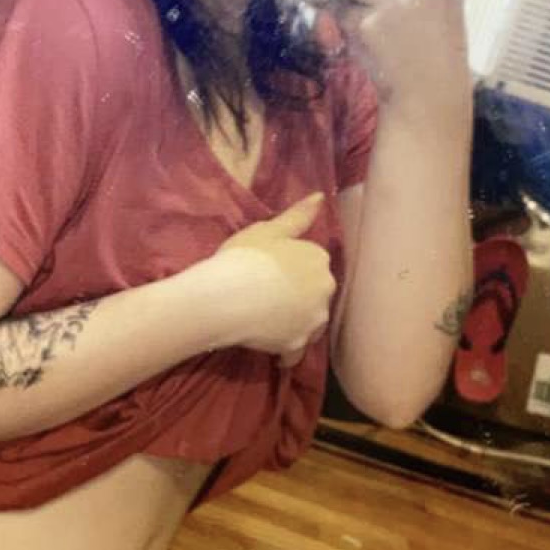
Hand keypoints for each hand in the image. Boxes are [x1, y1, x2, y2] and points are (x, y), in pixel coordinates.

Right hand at [211, 191, 335, 365]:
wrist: (225, 298)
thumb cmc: (243, 258)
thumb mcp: (268, 230)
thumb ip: (297, 217)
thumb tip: (320, 197)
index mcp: (318, 259)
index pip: (311, 262)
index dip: (290, 268)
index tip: (270, 272)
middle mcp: (324, 289)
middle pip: (314, 293)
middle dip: (299, 296)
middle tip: (268, 298)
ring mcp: (313, 320)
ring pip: (309, 322)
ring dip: (296, 323)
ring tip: (268, 322)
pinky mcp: (298, 345)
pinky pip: (296, 351)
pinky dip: (287, 351)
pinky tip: (272, 350)